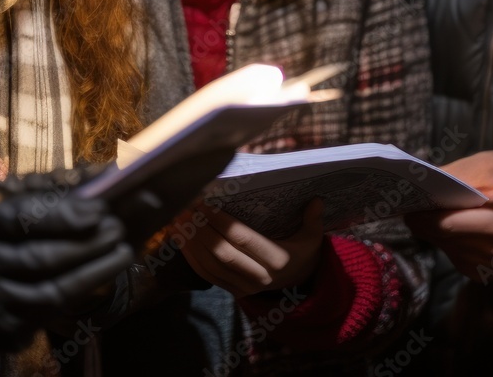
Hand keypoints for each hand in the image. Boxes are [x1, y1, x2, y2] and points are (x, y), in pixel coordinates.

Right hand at [0, 168, 133, 349]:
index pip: (21, 219)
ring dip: (93, 273)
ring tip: (122, 252)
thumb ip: (43, 188)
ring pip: (49, 293)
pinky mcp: (2, 331)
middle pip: (40, 259)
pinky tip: (100, 278)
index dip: (62, 216)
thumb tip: (94, 176)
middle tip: (118, 228)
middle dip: (86, 245)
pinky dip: (79, 297)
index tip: (99, 209)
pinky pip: (48, 316)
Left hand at [176, 198, 324, 296]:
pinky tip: (178, 238)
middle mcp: (258, 277)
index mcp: (276, 260)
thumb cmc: (302, 253)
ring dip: (189, 242)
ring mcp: (243, 287)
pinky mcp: (232, 291)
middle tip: (184, 208)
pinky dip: (189, 256)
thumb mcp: (312, 239)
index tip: (203, 202)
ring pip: (210, 265)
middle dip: (199, 230)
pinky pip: (206, 275)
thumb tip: (316, 200)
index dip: (220, 220)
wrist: (299, 284)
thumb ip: (313, 220)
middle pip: (221, 252)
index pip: (242, 238)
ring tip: (176, 220)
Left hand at [405, 149, 492, 281]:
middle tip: (410, 202)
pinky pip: (452, 256)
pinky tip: (452, 225)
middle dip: (423, 219)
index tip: (404, 201)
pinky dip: (446, 240)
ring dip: (434, 230)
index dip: (421, 214)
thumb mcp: (486, 166)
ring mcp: (492, 268)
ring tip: (432, 210)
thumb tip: (419, 182)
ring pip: (443, 247)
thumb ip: (454, 175)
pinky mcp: (485, 274)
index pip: (446, 225)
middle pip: (441, 237)